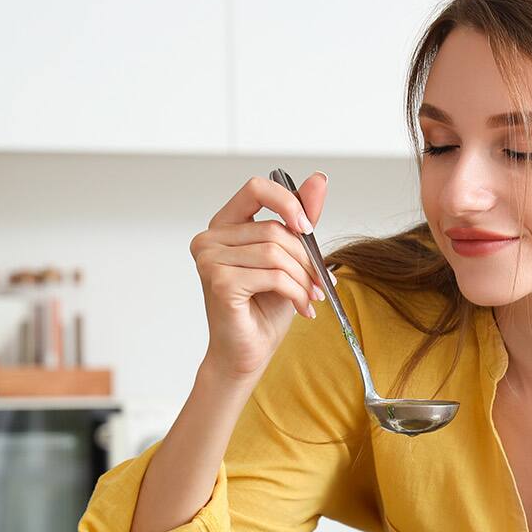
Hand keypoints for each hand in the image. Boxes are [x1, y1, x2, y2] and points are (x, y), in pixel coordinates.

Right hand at [191, 173, 331, 382]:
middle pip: (274, 229)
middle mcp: (209, 239)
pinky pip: (273, 275)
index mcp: (224, 226)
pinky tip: (302, 308)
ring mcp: (209, 260)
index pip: (256, 188)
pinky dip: (296, 292)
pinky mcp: (219, 282)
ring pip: (276, 252)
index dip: (288, 202)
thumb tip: (319, 178)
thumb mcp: (290, 258)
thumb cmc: (265, 308)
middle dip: (307, 258)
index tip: (309, 228)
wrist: (248, 352)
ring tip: (311, 298)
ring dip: (304, 279)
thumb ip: (300, 219)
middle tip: (322, 283)